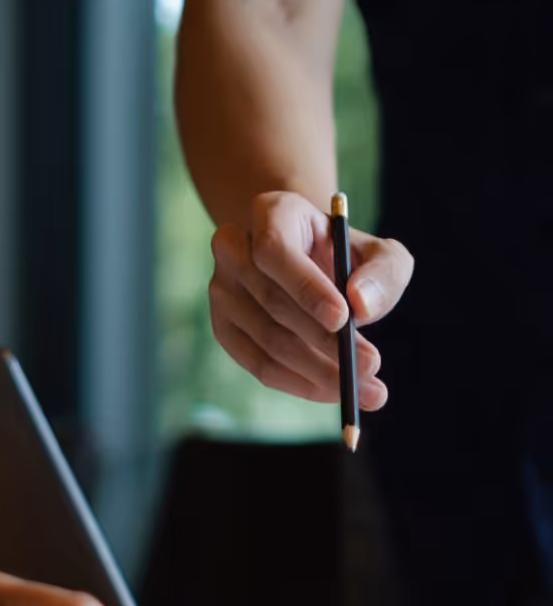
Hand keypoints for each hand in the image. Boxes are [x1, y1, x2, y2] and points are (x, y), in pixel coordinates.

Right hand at [208, 191, 413, 408]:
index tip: (344, 319)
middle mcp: (233, 248)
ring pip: (267, 340)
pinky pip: (258, 365)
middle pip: (271, 302)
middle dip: (325, 341)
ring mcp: (221, 289)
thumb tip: (362, 306)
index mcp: (270, 214)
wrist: (310, 264)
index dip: (305, 287)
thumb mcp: (380, 254)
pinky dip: (298, 383)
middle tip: (371, 366)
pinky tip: (332, 391)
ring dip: (319, 371)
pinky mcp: (223, 327)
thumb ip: (383, 272)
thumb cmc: (347, 258)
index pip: (274, 250)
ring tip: (365, 387)